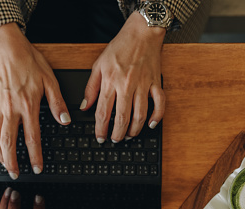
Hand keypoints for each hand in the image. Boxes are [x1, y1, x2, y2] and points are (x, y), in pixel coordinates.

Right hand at [0, 23, 69, 178]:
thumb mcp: (49, 80)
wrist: (6, 48)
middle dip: (12, 162)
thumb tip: (65, 121)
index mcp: (28, 105)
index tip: (37, 168)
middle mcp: (10, 109)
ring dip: (0, 156)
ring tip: (5, 166)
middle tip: (16, 174)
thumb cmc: (28, 62)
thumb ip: (57, 103)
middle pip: (9, 143)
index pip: (32, 138)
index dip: (35, 156)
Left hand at [80, 12, 165, 142]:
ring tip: (129, 136)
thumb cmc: (120, 47)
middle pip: (122, 118)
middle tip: (115, 140)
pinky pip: (160, 104)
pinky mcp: (156, 83)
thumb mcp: (99, 65)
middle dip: (117, 134)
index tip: (100, 138)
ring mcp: (143, 85)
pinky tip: (150, 124)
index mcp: (111, 81)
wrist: (142, 33)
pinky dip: (157, 116)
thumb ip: (91, 88)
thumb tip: (85, 106)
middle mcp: (127, 85)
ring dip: (134, 130)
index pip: (103, 112)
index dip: (101, 129)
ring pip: (140, 115)